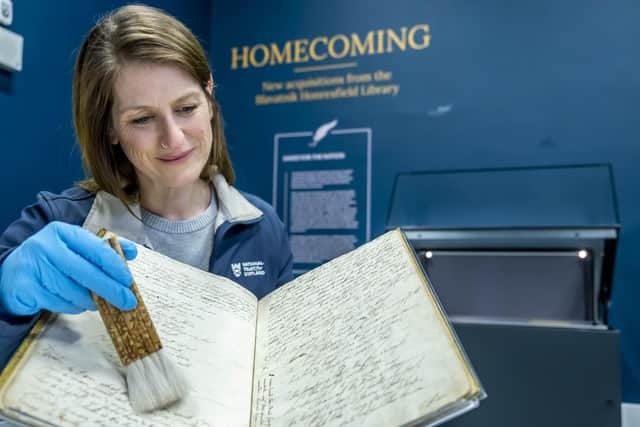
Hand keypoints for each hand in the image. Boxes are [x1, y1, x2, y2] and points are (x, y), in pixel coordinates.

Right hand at [0, 222, 137, 315]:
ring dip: (90, 301)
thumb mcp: (76, 248)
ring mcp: (34, 267)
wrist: (12, 273)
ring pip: (74, 291)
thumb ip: (103, 249)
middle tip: (127, 302)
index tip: (128, 281)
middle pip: (86, 272)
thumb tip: (131, 252)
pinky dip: (72, 307)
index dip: (115, 266)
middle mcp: (47, 246)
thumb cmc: (51, 260)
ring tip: (97, 302)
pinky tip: (74, 303)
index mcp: (63, 232)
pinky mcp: (26, 288)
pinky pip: (59, 303)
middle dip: (111, 289)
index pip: (96, 248)